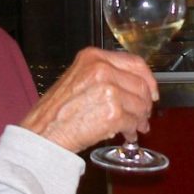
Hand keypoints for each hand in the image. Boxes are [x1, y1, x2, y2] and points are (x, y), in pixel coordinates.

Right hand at [20, 47, 158, 152]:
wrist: (42, 135)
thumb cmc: (54, 112)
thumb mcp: (76, 79)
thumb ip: (104, 76)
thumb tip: (131, 87)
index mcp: (93, 57)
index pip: (134, 63)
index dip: (148, 79)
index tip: (151, 91)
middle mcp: (102, 70)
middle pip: (140, 85)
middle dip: (145, 103)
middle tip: (144, 114)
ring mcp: (109, 90)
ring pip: (140, 104)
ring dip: (140, 118)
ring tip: (136, 127)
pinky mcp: (113, 113)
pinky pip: (133, 121)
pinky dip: (133, 130)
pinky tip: (127, 135)